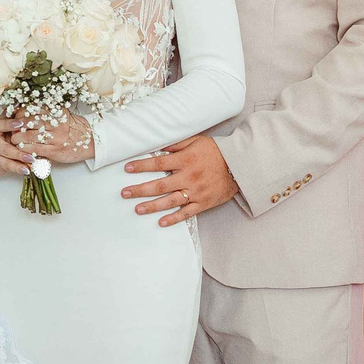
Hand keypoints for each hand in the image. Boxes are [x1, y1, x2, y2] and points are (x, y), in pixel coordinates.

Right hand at [0, 117, 30, 179]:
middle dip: (18, 147)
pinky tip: (28, 170)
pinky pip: (9, 166)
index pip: (1, 125)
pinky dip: (19, 168)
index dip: (10, 124)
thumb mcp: (3, 126)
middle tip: (31, 146)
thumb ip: (11, 117)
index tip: (20, 123)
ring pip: (8, 156)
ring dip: (21, 158)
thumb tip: (20, 103)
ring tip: (32, 160)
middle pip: (5, 145)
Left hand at [13, 112, 93, 165]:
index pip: (32, 109)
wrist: (90, 141)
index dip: (20, 113)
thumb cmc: (74, 128)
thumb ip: (48, 111)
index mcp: (56, 112)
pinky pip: (35, 149)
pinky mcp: (55, 150)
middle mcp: (55, 123)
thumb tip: (27, 111)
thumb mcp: (62, 114)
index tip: (15, 117)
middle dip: (17, 126)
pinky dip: (26, 149)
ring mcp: (55, 137)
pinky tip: (22, 149)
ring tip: (14, 140)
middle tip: (12, 129)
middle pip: (28, 122)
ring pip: (29, 136)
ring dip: (18, 139)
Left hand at [120, 135, 237, 227]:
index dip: (141, 166)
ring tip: (137, 209)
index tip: (127, 169)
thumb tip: (157, 144)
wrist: (239, 165)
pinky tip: (161, 222)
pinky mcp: (203, 203)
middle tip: (124, 193)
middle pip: (159, 185)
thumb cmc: (215, 152)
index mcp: (185, 160)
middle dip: (140, 189)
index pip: (158, 164)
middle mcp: (188, 177)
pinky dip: (174, 218)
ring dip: (152, 206)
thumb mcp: (196, 141)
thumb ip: (176, 143)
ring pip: (170, 201)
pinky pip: (186, 213)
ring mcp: (195, 192)